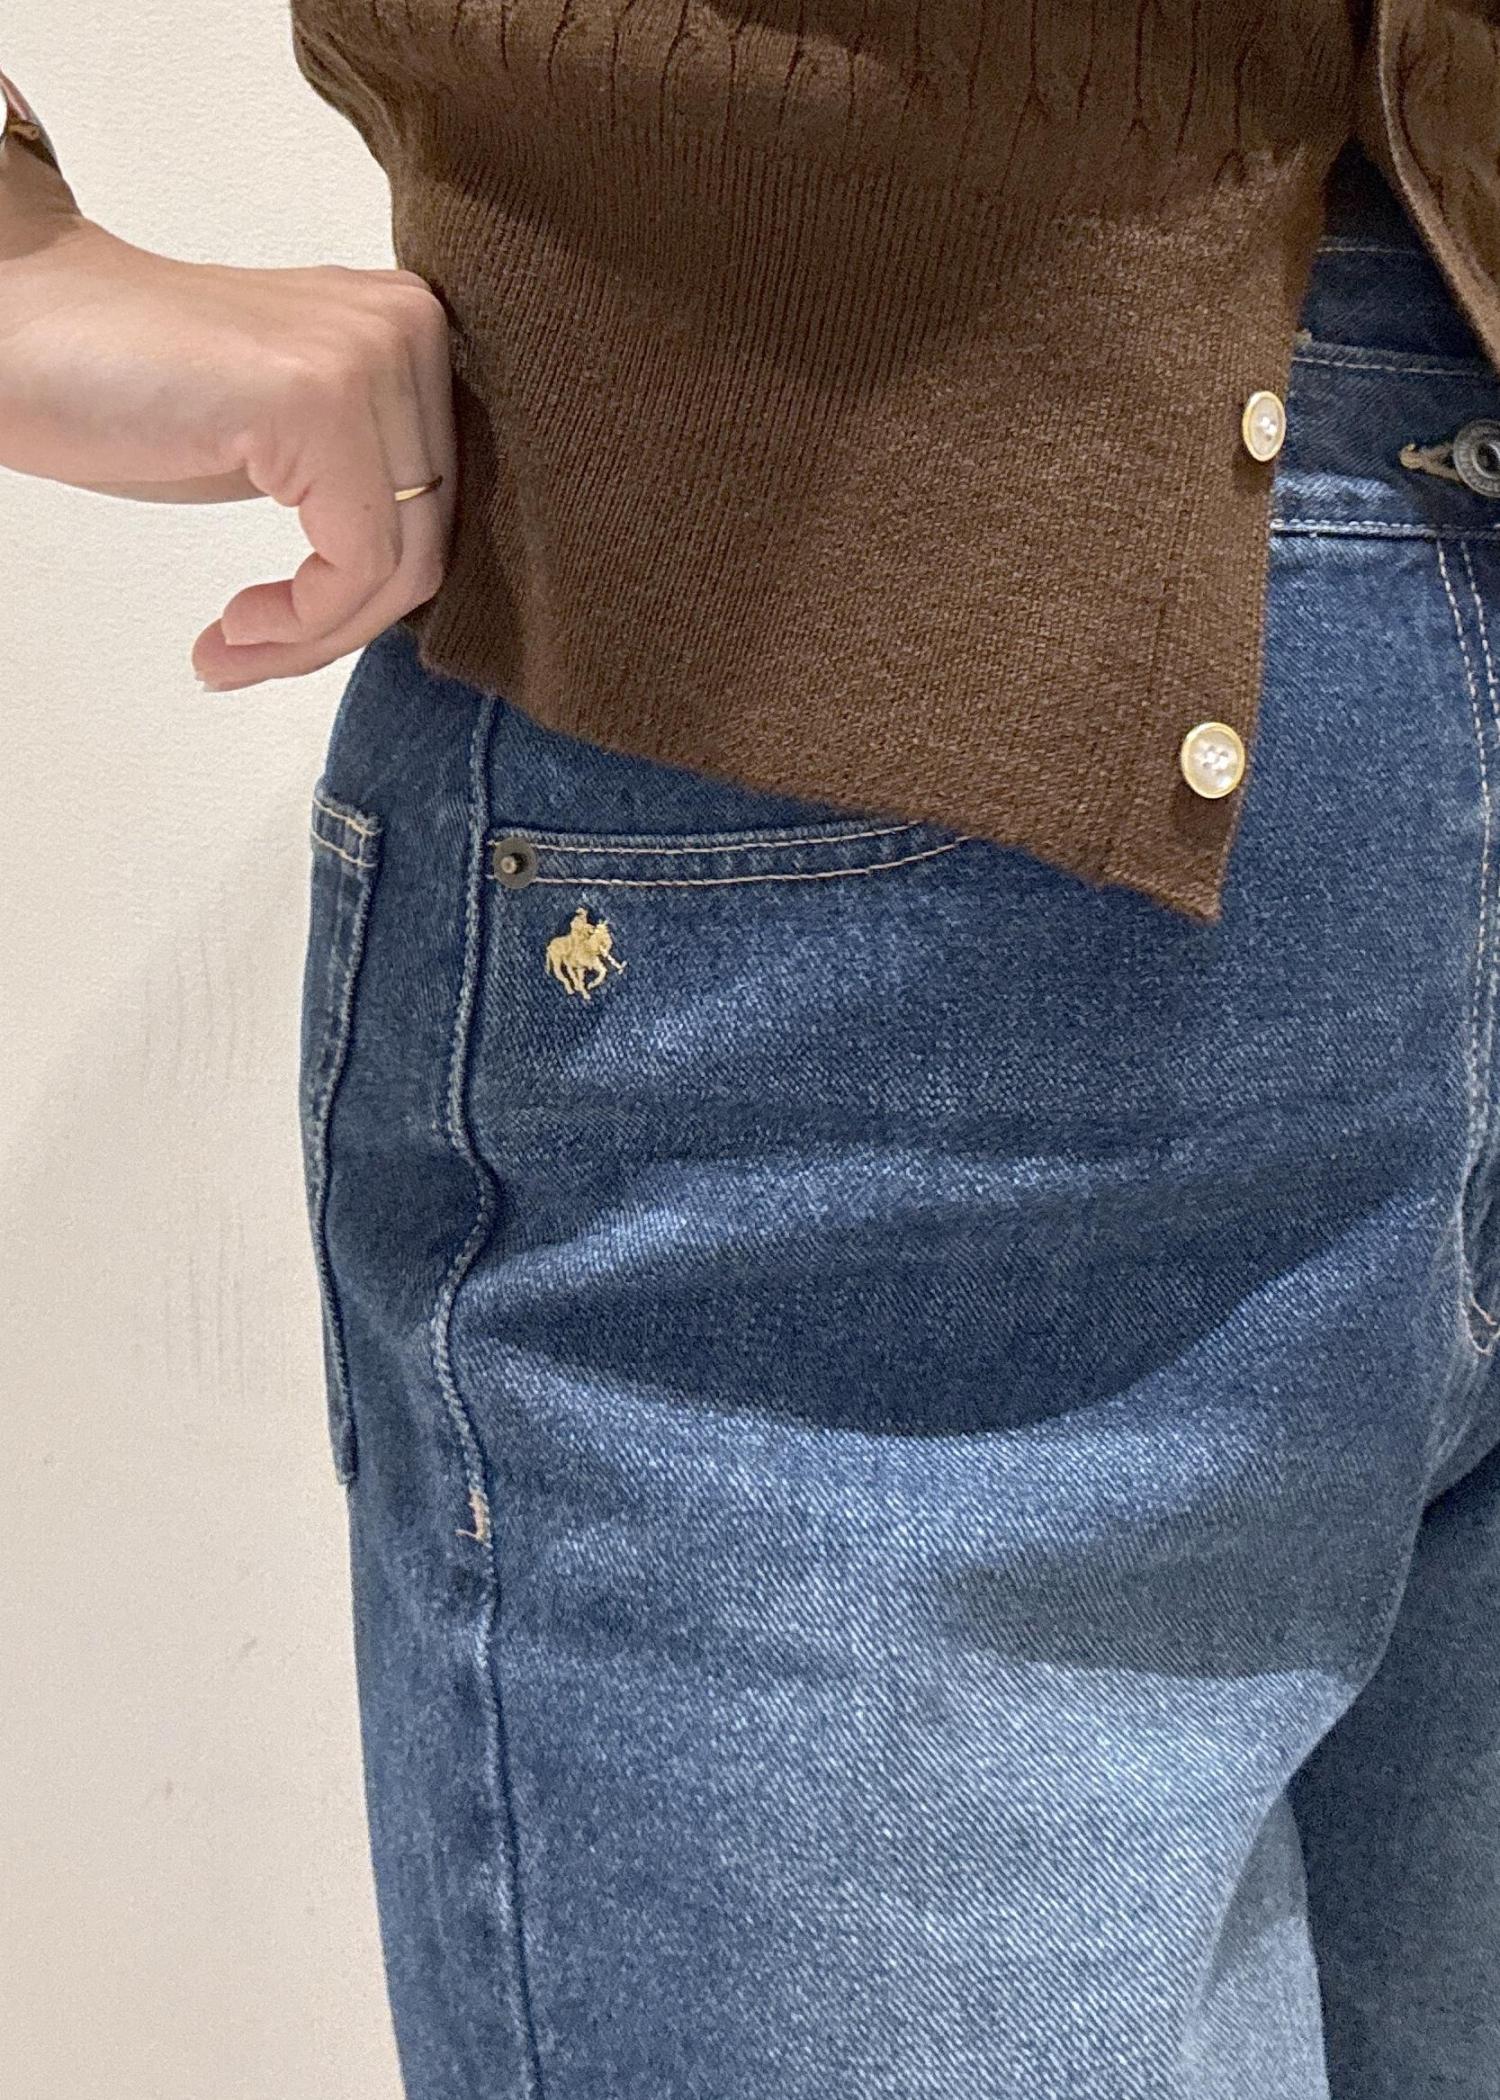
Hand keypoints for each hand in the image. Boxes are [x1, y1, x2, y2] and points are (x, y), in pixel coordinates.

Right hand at [0, 216, 455, 687]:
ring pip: (399, 562)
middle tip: (246, 657)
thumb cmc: (129, 389)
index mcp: (409, 326)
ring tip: (230, 652)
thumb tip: (418, 582)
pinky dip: (300, 622)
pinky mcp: (319, 399)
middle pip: (429, 537)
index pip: (440, 501)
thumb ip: (364, 482)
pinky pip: (357, 562)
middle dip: (340, 624)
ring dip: (313, 637)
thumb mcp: (283, 443)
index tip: (283, 634)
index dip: (367, 593)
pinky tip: (233, 628)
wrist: (11, 330)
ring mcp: (368, 356)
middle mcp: (407, 326)